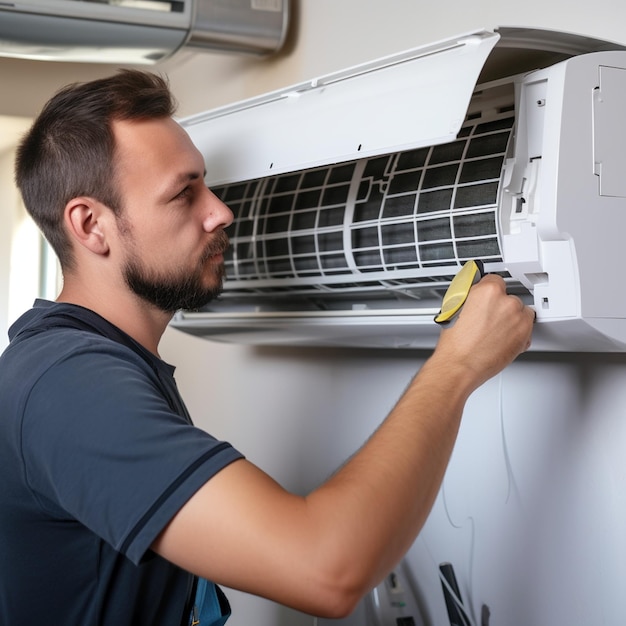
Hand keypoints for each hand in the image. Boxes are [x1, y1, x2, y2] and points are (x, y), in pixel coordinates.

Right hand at [433, 274, 534, 389]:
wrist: (460, 365)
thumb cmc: (455, 342)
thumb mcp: (456, 307)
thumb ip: (473, 296)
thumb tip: (477, 292)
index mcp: (488, 290)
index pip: (495, 279)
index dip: (489, 291)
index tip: (488, 297)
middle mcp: (507, 302)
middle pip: (510, 297)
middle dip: (501, 306)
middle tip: (488, 319)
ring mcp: (519, 319)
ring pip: (521, 312)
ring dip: (511, 318)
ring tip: (495, 330)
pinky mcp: (525, 335)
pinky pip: (526, 328)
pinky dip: (518, 332)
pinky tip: (501, 338)